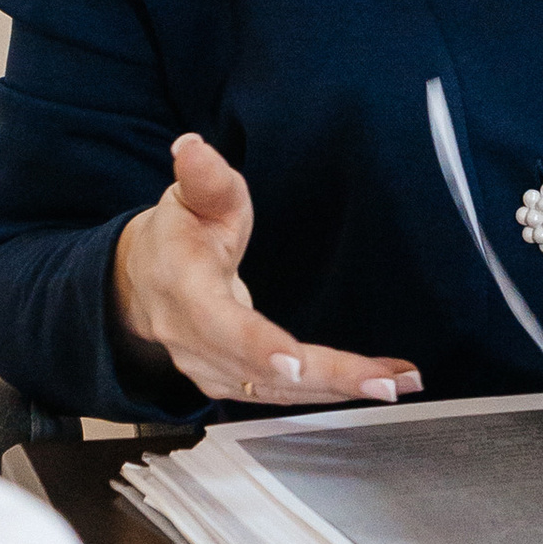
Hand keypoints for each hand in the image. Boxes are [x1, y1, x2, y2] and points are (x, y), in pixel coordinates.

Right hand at [113, 134, 422, 408]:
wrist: (143, 280)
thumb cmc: (179, 232)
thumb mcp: (192, 196)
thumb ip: (203, 176)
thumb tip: (192, 147)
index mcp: (183, 289)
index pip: (219, 323)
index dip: (256, 345)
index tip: (295, 361)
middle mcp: (193, 341)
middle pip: (262, 370)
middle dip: (327, 378)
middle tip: (387, 381)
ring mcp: (210, 369)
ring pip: (279, 391)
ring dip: (341, 389)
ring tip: (399, 380)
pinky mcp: (230, 383)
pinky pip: (282, 396)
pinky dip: (330, 393)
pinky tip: (373, 383)